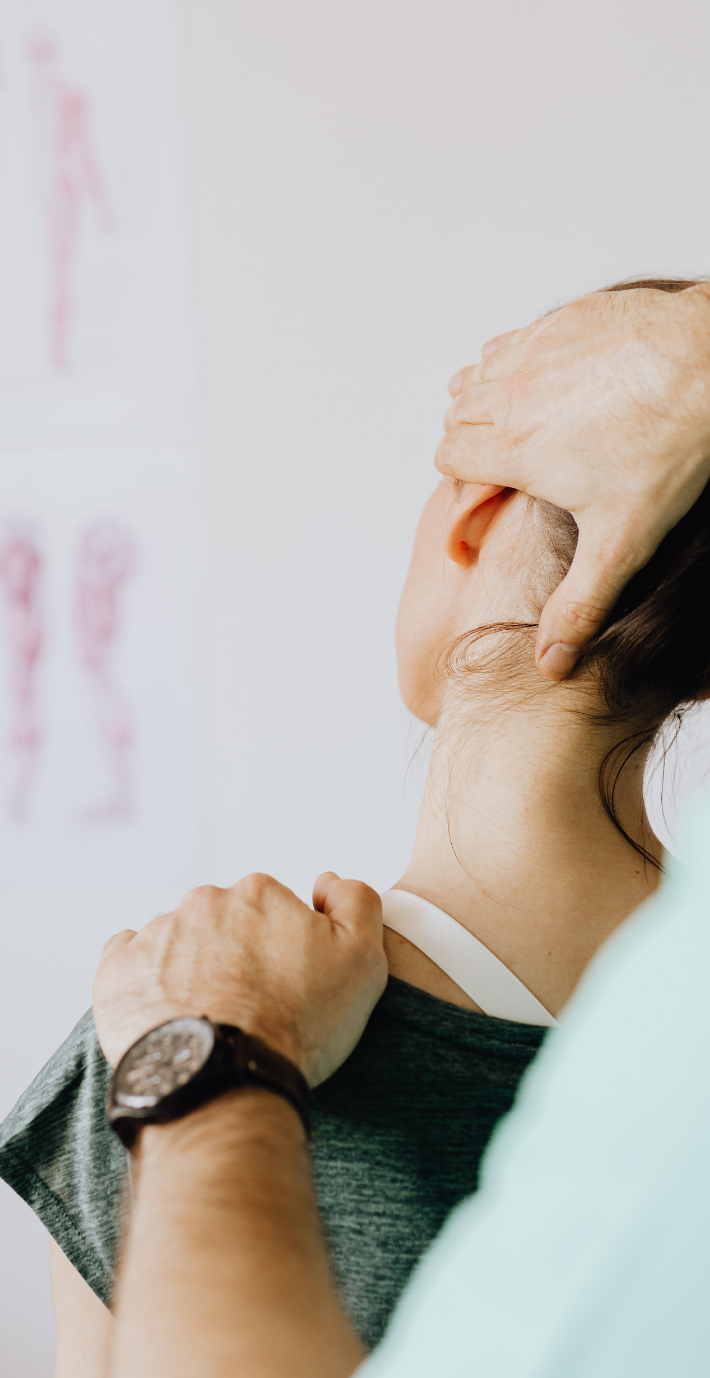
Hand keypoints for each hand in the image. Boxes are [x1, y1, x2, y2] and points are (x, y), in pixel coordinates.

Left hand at [93, 872, 386, 1086]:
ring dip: (191, 967)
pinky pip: (130, 958)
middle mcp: (203, 902)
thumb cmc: (297, 1026)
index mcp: (259, 893)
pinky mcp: (118, 970)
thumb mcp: (363, 961)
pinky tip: (166, 1008)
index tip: (286, 985)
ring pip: (178, 941)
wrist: (227, 1084)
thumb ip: (356, 901)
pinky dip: (145, 977)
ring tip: (209, 1017)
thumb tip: (327, 882)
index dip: (282, 948)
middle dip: (235, 954)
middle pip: (223, 922)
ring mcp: (156, 934)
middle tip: (249, 1005)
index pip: (271, 910)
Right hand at [437, 284, 709, 677]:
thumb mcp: (624, 541)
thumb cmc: (669, 451)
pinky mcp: (562, 321)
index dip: (463, 475)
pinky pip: (512, 340)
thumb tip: (549, 665)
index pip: (448, 457)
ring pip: (477, 373)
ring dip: (488, 396)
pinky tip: (551, 380)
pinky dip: (518, 360)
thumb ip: (580, 604)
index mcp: (514, 448)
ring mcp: (534, 352)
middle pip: (456, 413)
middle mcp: (511, 394)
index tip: (493, 488)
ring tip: (527, 421)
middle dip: (472, 436)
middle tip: (512, 459)